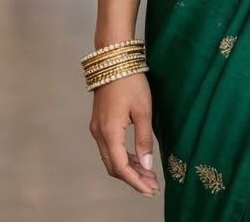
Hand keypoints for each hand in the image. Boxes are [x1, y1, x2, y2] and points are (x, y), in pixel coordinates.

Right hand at [89, 73, 159, 196]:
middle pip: (114, 166)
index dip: (135, 182)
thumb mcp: (143, 110)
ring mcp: (97, 129)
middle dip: (133, 179)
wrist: (113, 60)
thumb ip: (144, 139)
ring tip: (148, 176)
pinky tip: (137, 159)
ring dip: (129, 169)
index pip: (121, 167)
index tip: (150, 190)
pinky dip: (123, 157)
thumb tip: (146, 165)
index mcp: (109, 132)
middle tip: (152, 186)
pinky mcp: (100, 123)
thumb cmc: (131, 82)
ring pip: (111, 158)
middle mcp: (98, 134)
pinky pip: (110, 148)